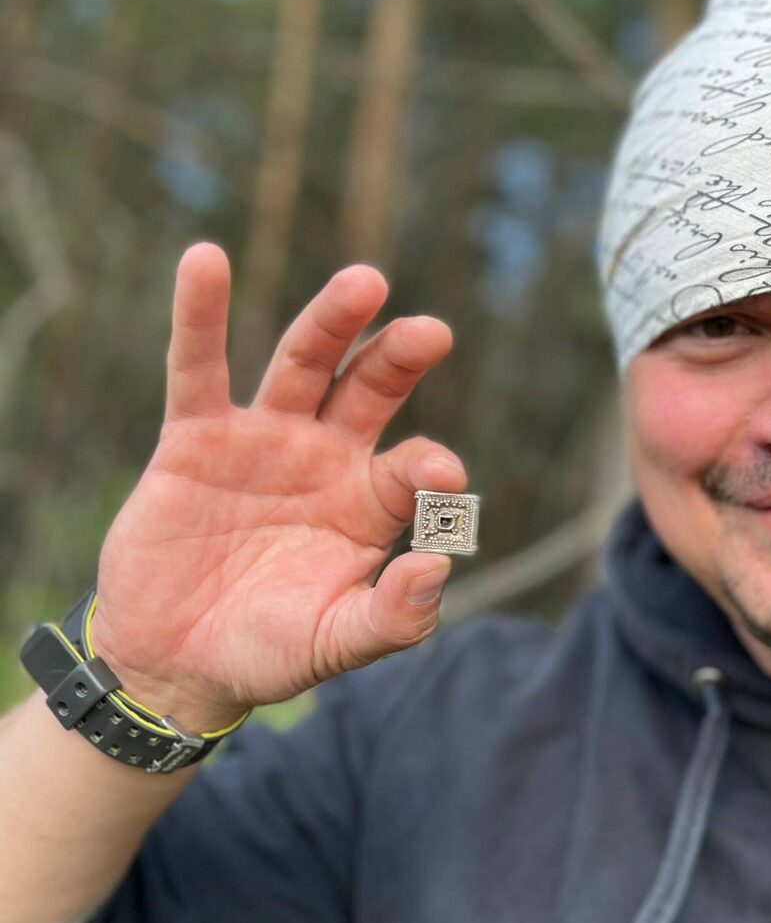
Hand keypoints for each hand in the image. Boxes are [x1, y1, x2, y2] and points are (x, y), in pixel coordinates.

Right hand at [88, 244, 466, 729]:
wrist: (177, 661)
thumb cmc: (269, 649)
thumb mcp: (337, 643)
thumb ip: (394, 617)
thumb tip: (438, 567)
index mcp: (370, 504)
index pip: (411, 469)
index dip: (428, 468)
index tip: (442, 474)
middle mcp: (326, 458)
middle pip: (370, 390)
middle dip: (400, 359)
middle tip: (432, 333)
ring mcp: (264, 440)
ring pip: (303, 364)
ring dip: (331, 322)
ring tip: (365, 282)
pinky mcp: (196, 437)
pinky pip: (197, 367)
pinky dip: (200, 316)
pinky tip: (206, 261)